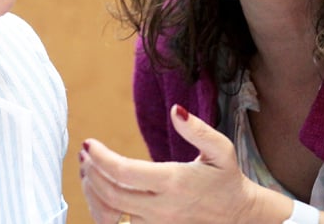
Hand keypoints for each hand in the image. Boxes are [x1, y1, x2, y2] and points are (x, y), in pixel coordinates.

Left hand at [78, 104, 288, 223]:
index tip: (89, 143)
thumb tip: (176, 110)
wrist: (238, 216)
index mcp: (174, 182)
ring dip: (92, 192)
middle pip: (111, 194)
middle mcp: (161, 207)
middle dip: (91, 172)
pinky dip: (101, 210)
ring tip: (88, 170)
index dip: (101, 158)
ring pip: (110, 214)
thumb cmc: (226, 178)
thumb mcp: (221, 150)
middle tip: (85, 153)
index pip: (124, 173)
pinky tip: (99, 191)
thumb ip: (198, 129)